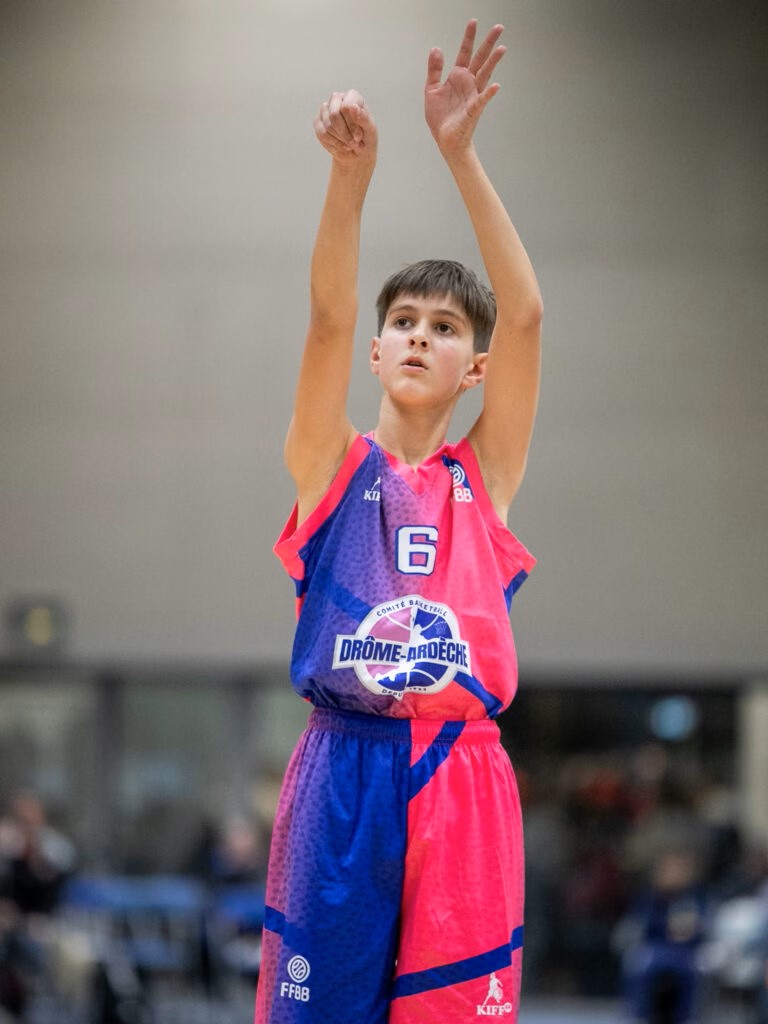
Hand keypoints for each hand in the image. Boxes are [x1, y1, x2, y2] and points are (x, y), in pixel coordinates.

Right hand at [314, 90, 377, 168]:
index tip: (359, 137)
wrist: (357, 153)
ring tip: (349, 144)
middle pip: (334, 115)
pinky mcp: (318, 122)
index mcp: (352, 96)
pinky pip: (322, 134)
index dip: (352, 125)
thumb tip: (352, 107)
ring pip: (328, 126)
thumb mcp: (370, 130)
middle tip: (354, 143)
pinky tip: (340, 145)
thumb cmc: (366, 139)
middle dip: (345, 134)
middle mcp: (337, 99)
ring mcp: (325, 109)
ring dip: (340, 140)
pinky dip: (333, 144)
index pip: (346, 106)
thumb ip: (364, 118)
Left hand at [425, 20, 505, 154]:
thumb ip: (434, 69)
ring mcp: (473, 95)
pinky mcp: (473, 110)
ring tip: (502, 48)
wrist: (445, 139)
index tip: (473, 22)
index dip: (469, 38)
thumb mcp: (431, 90)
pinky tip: (495, 86)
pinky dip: (489, 93)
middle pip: (480, 58)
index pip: (465, 52)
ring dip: (493, 62)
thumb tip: (436, 48)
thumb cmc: (440, 117)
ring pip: (485, 74)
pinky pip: (482, 100)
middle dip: (488, 43)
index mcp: (458, 76)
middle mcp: (468, 83)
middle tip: (499, 27)